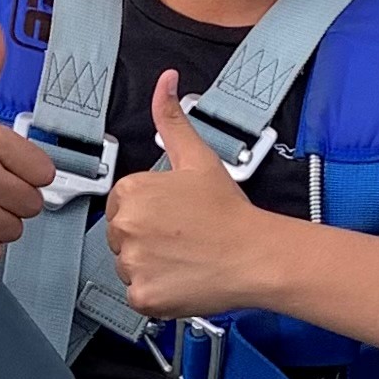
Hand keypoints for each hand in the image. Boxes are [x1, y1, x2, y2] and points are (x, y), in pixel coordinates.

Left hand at [104, 72, 279, 319]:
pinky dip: (156, 292)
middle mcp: (126, 227)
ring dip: (150, 265)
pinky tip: (181, 277)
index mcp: (132, 191)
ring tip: (184, 257)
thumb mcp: (198, 158)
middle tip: (182, 237)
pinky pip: (136, 295)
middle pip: (121, 236)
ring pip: (127, 266)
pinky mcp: (142, 295)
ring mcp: (133, 263)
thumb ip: (172, 119)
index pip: (122, 205)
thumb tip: (165, 82)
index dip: (150, 211)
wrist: (257, 255)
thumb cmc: (230, 212)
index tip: (174, 217)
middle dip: (146, 238)